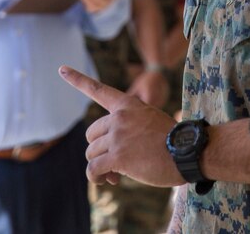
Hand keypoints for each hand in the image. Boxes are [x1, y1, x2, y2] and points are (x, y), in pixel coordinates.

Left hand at [59, 66, 182, 187]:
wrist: (188, 151)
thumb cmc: (173, 141)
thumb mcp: (150, 121)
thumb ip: (128, 129)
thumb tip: (107, 160)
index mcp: (128, 105)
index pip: (97, 90)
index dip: (77, 79)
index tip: (61, 69)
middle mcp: (119, 117)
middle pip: (91, 134)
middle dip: (100, 149)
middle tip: (114, 163)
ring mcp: (118, 136)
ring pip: (91, 154)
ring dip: (100, 166)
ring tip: (116, 174)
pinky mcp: (118, 156)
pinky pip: (93, 169)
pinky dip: (96, 178)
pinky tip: (109, 180)